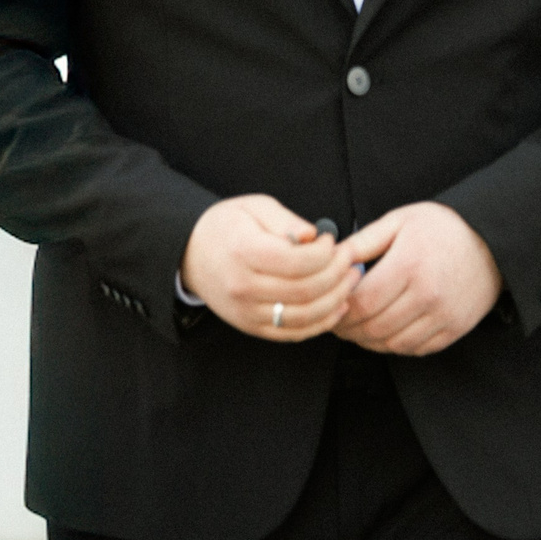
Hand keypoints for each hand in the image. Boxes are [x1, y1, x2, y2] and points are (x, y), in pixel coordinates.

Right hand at [180, 194, 357, 341]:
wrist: (189, 253)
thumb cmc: (226, 226)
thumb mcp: (254, 206)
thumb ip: (286, 219)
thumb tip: (313, 235)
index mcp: (244, 252)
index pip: (298, 261)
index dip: (326, 253)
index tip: (333, 241)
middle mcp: (243, 286)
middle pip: (305, 290)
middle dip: (338, 274)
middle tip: (351, 259)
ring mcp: (246, 311)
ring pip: (303, 315)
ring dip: (336, 299)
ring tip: (351, 280)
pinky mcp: (250, 325)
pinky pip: (291, 333)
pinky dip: (320, 323)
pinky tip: (338, 306)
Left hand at [334, 202, 503, 356]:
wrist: (495, 240)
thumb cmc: (444, 227)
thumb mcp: (401, 220)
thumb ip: (363, 241)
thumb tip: (331, 259)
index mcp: (410, 265)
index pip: (361, 303)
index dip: (339, 310)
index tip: (332, 305)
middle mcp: (428, 294)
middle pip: (373, 328)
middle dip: (348, 329)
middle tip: (340, 321)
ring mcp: (444, 315)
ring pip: (392, 344)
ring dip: (369, 341)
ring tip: (362, 327)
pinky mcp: (456, 328)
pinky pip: (416, 349)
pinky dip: (396, 345)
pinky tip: (388, 330)